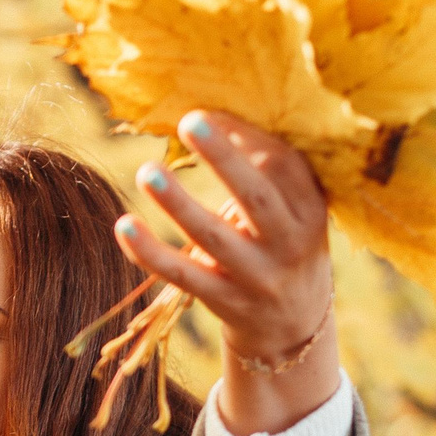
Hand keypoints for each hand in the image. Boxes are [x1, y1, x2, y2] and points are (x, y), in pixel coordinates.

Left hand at [115, 108, 341, 435]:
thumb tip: (214, 114)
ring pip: (214, 238)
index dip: (246, 135)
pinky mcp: (224, 301)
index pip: (283, 165)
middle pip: (257, 197)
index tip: (208, 109)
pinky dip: (151, 252)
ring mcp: (257, 277)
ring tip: (147, 171)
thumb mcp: (296, 211)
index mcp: (310, 211)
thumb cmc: (284, 244)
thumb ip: (268, 173)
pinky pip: (183, 275)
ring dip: (179, 204)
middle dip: (224, 159)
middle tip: (189, 121)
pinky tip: (124, 225)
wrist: (294, 326)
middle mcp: (289, 245)